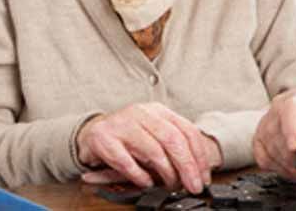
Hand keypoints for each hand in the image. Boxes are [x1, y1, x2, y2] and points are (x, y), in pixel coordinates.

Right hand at [76, 102, 216, 193]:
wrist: (92, 131)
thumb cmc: (129, 135)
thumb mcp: (153, 132)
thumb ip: (172, 145)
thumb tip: (197, 171)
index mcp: (159, 111)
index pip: (187, 131)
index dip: (199, 156)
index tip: (204, 176)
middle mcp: (142, 113)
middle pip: (173, 140)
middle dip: (187, 166)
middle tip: (193, 185)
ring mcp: (123, 124)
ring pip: (152, 150)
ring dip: (166, 172)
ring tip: (171, 185)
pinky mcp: (104, 139)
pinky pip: (126, 161)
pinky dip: (139, 175)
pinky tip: (146, 183)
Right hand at [252, 86, 295, 186]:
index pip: (291, 108)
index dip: (290, 128)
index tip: (294, 147)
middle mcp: (280, 106)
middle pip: (279, 135)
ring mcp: (266, 122)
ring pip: (270, 150)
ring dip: (290, 167)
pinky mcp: (258, 140)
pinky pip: (264, 160)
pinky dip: (280, 169)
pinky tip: (293, 169)